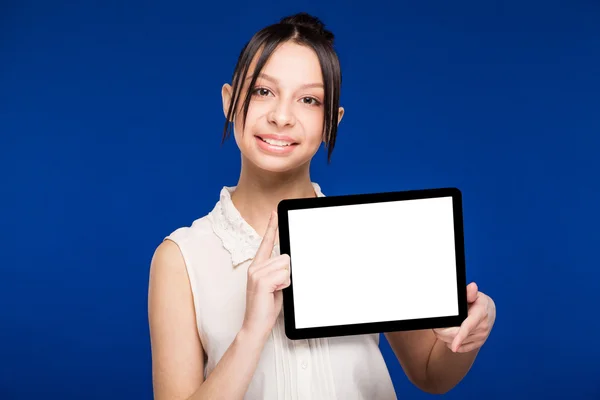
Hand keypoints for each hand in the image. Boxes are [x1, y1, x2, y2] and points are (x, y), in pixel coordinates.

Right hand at [240, 211, 290, 341]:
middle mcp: (255, 267)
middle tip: (278, 289)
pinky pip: (284, 275)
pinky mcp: (261, 280)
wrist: (255, 325)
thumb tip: (288, 260)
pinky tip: (274, 293)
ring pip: (286, 266)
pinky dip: (284, 285)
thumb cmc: (266, 307)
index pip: (266, 242)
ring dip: (286, 281)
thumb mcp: (276, 285)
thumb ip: (280, 271)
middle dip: (287, 274)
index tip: (274, 213)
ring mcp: (256, 273)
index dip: (271, 227)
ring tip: (275, 292)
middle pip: (285, 257)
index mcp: (258, 266)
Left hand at [433, 282, 495, 352]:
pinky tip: (450, 337)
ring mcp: (481, 337)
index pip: (468, 327)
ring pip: (457, 343)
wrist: (489, 312)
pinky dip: (452, 344)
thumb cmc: (478, 302)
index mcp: (480, 314)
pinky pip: (462, 349)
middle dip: (442, 332)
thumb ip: (470, 292)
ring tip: (442, 328)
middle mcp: (482, 327)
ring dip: (446, 337)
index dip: (460, 337)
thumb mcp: (475, 295)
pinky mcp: (478, 343)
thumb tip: (472, 287)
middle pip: (457, 336)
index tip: (453, 346)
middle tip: (435, 326)